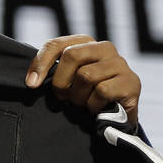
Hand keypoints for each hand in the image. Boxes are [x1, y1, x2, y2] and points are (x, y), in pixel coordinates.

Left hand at [25, 35, 140, 126]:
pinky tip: (96, 109)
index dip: (40, 63)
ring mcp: (120, 63)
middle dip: (61, 82)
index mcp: (86, 43)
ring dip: (78, 97)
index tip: (31, 85)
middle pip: (71, 55)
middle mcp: (105, 47)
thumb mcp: (67, 81)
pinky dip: (93, 105)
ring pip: (86, 75)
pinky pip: (101, 91)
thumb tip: (31, 82)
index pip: (56, 44)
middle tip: (63, 98)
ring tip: (83, 103)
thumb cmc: (86, 96)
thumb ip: (52, 72)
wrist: (116, 119)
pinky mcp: (131, 82)